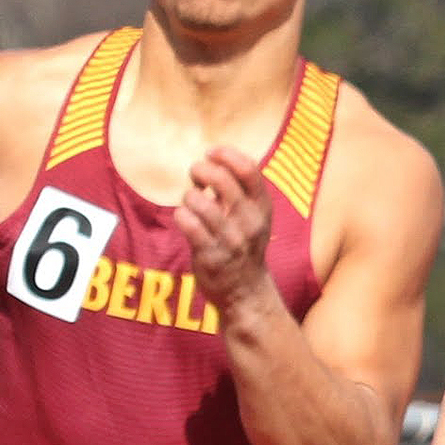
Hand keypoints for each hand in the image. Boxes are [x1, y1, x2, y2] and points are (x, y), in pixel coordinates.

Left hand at [173, 145, 275, 313]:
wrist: (246, 292)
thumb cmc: (245, 247)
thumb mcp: (254, 218)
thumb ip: (239, 192)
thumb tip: (213, 163)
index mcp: (263, 208)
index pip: (250, 170)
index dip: (227, 155)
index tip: (212, 152)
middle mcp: (250, 222)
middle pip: (224, 181)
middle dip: (202, 170)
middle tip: (195, 173)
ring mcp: (231, 239)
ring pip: (201, 202)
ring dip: (189, 196)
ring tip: (191, 202)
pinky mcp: (211, 255)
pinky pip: (188, 225)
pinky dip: (181, 216)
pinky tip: (184, 218)